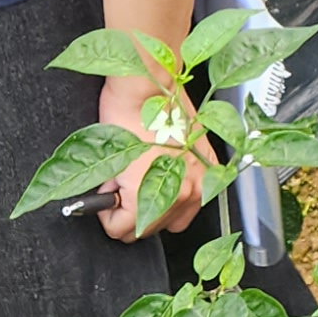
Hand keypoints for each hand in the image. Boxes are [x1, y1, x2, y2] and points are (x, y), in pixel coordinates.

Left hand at [94, 66, 209, 239]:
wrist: (149, 86)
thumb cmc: (126, 115)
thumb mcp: (108, 163)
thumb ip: (112, 195)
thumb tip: (112, 204)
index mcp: (151, 195)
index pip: (122, 231)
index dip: (108, 214)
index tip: (108, 196)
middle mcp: (183, 193)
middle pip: (149, 229)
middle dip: (133, 210)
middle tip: (125, 184)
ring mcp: (200, 180)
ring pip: (173, 220)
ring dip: (157, 205)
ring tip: (146, 178)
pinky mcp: (210, 166)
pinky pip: (195, 200)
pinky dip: (179, 192)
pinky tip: (166, 172)